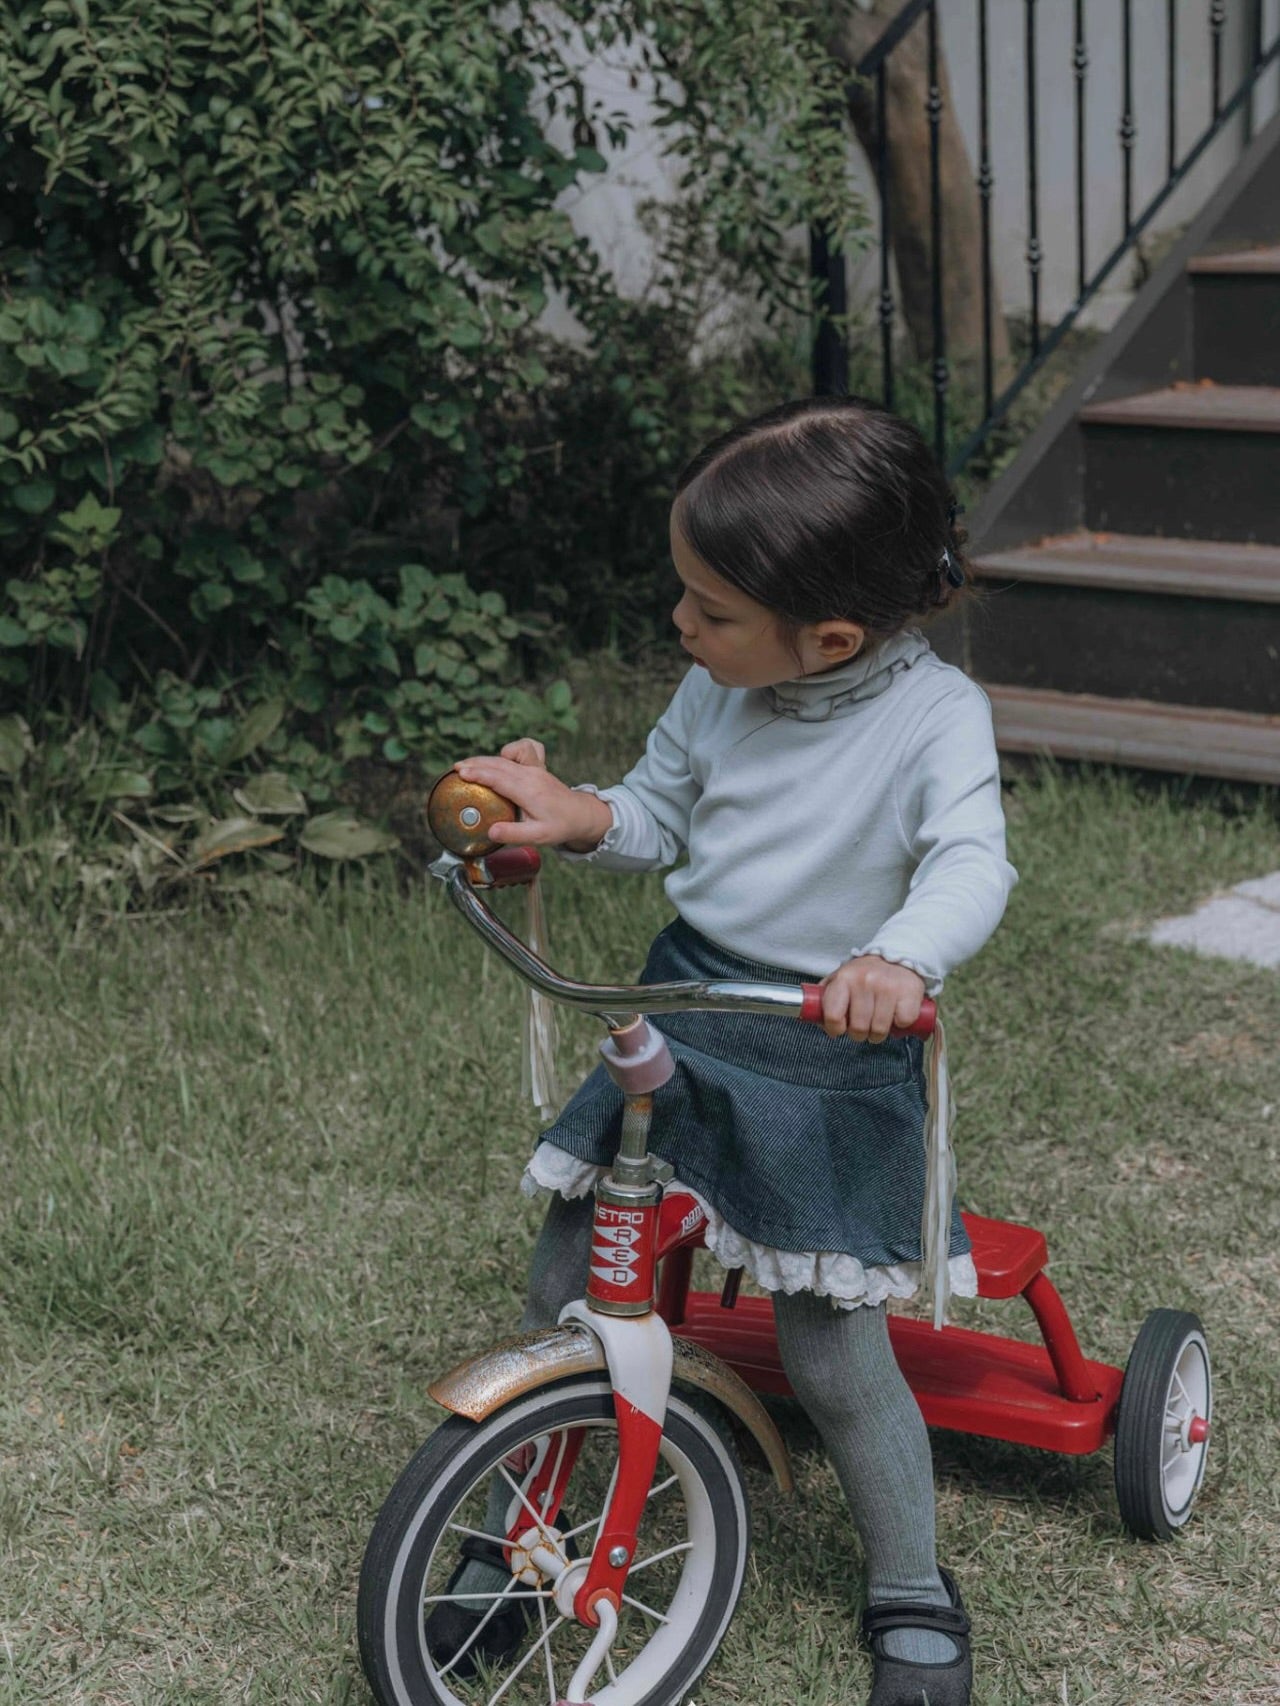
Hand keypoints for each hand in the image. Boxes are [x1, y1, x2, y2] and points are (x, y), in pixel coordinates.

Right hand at [452, 742, 612, 850]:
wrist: (580, 814)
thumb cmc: (560, 826)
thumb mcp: (538, 837)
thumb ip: (514, 834)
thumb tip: (491, 831)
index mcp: (529, 792)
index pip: (499, 778)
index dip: (479, 774)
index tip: (461, 773)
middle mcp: (531, 775)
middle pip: (498, 764)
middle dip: (475, 764)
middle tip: (455, 768)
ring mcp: (534, 768)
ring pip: (505, 758)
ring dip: (484, 759)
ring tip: (466, 765)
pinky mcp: (536, 766)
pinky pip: (521, 750)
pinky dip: (508, 751)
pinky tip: (499, 759)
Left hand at [817, 955, 925, 1042]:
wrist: (900, 956)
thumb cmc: (867, 974)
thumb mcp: (842, 978)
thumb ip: (827, 998)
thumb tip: (818, 1022)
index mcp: (844, 978)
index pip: (833, 1016)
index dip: (836, 1029)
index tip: (840, 1029)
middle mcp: (865, 981)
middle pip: (858, 1029)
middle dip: (860, 1034)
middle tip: (864, 1026)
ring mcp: (888, 987)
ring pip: (879, 1030)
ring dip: (879, 1033)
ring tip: (879, 1022)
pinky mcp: (909, 993)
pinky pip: (902, 1023)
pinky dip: (901, 1024)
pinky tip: (897, 1013)